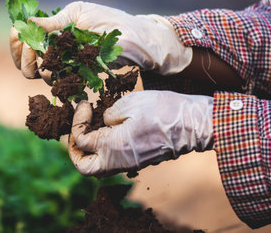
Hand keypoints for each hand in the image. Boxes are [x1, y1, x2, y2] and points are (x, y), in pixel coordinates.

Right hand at [9, 1, 191, 80]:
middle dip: (26, 62)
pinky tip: (68, 80)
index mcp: (52, 27)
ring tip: (58, 68)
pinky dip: (60, 83)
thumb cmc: (109, 20)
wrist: (137, 39)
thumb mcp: (80, 14)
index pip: (22, 36)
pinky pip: (61, 84)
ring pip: (42, 74)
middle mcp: (54, 47)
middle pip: (26, 60)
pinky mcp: (77, 77)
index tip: (22, 43)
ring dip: (46, 73)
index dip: (17, 43)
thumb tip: (27, 23)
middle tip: (39, 60)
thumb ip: (54, 22)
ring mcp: (65, 63)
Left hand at [68, 90, 213, 176]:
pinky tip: (109, 129)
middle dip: (76, 149)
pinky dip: (104, 149)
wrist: (195, 125)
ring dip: (90, 150)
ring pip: (99, 168)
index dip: (77, 121)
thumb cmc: (164, 111)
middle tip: (78, 129)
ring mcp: (130, 164)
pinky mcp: (139, 161)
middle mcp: (118, 162)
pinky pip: (114, 162)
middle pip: (85, 167)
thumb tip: (104, 121)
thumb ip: (109, 114)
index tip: (85, 104)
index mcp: (112, 147)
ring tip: (92, 126)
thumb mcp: (130, 103)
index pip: (80, 141)